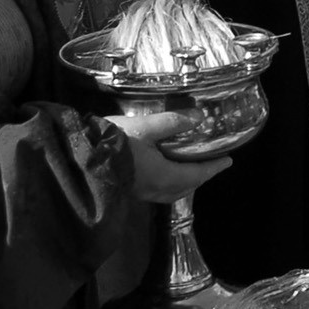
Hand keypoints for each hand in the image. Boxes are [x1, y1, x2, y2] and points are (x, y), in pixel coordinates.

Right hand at [107, 111, 232, 203]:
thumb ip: (173, 122)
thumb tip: (200, 116)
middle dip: (200, 176)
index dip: (214, 167)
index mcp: (165, 176)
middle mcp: (156, 189)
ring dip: (184, 181)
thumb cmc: (114, 142)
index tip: (228, 161)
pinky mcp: (129, 190)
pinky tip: (163, 171)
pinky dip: (170, 183)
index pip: (197, 174)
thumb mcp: (146, 127)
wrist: (80, 157)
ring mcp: (141, 193)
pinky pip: (158, 190)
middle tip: (211, 164)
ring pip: (172, 191)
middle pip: (186, 186)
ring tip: (190, 169)